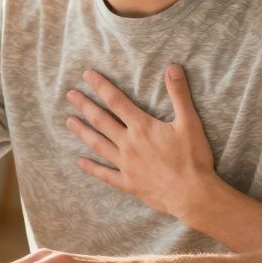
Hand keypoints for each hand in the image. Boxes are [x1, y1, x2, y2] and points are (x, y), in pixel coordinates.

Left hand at [65, 66, 218, 219]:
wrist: (192, 194)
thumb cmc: (192, 158)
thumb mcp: (190, 122)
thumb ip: (179, 94)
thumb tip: (172, 68)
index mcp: (142, 127)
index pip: (116, 101)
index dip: (101, 86)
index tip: (87, 75)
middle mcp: (128, 144)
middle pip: (101, 120)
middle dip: (85, 105)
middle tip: (70, 95)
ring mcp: (126, 164)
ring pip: (98, 144)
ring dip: (82, 132)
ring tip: (69, 121)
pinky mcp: (128, 183)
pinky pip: (105, 174)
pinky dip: (91, 168)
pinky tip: (80, 162)